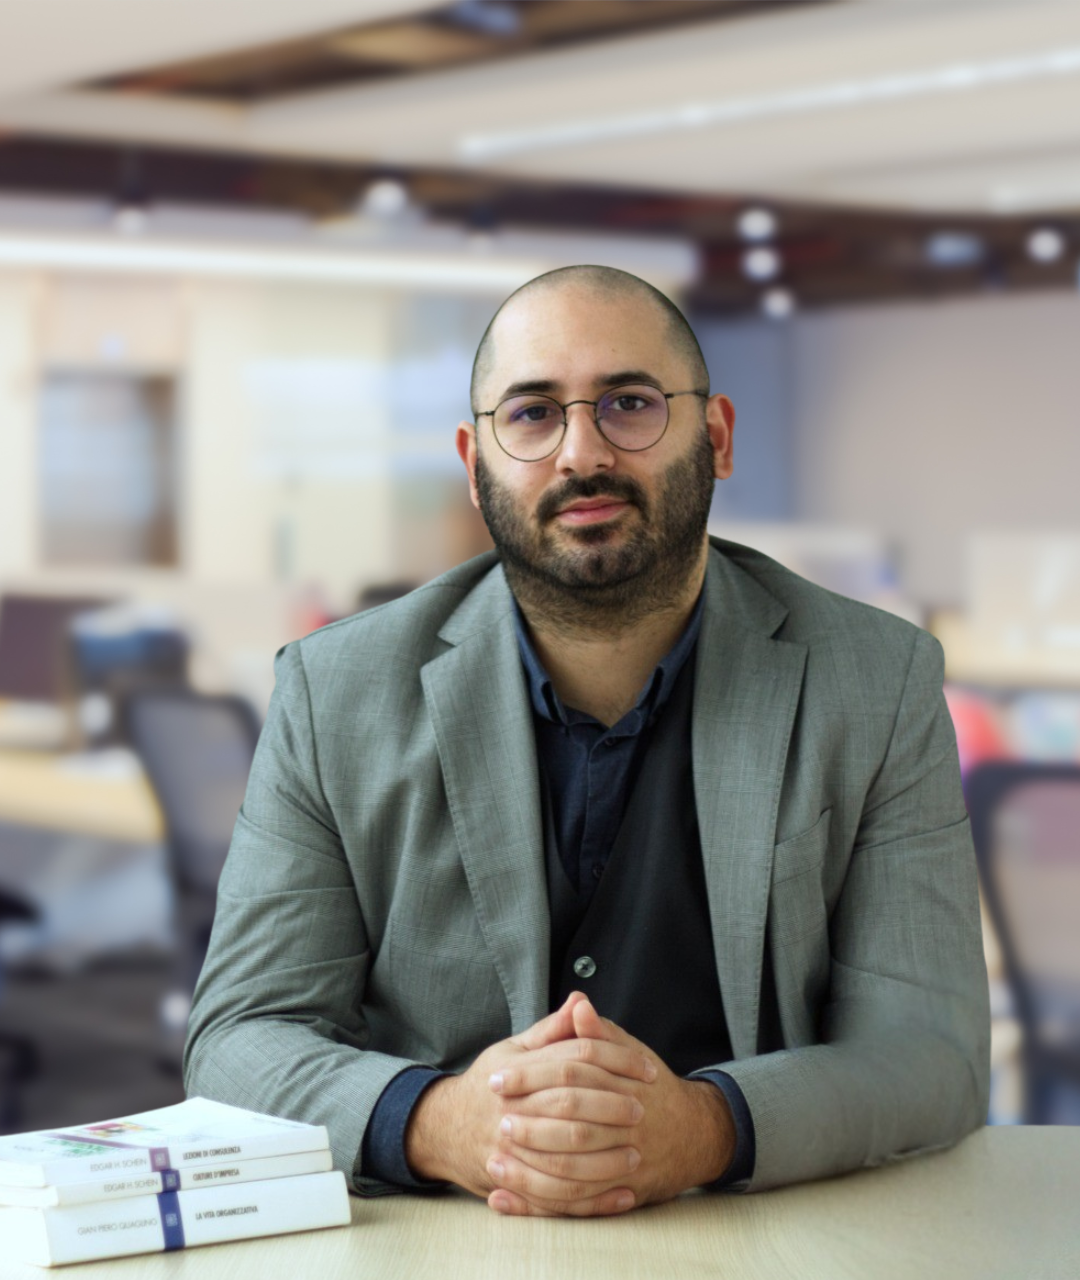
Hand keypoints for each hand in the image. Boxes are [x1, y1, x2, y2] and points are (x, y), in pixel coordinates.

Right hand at [404, 993, 653, 1213]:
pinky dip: (592, 1202)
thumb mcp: (513, 1050)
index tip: (647, 1068)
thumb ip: (551, 1030)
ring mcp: (509, 1152)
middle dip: (610, 1108)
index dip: (614, 1060)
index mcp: (515, 1072)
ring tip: (637, 1156)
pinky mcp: (512, 1186)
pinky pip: (557, 1200)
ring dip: (605, 1160)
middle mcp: (510, 1111)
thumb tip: (581, 1001)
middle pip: (569, 1107)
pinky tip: (622, 1196)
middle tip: (643, 1111)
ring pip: (564, 1160)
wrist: (445, 1129)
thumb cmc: (489, 1084)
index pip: (573, 1060)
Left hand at [488, 998, 735, 1216]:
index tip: (497, 1077)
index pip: (571, 1073)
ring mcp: (626, 1163)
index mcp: (624, 1084)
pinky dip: (537, 1206)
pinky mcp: (622, 1195)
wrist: (694, 1134)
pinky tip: (504, 1200)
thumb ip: (599, 1034)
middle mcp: (627, 1125)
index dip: (531, 1075)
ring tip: (494, 1163)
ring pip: (572, 1172)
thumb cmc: (651, 1088)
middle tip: (497, 1119)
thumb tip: (577, 1004)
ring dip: (528, 1171)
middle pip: (572, 1124)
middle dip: (530, 1124)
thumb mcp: (630, 1053)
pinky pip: (576, 1206)